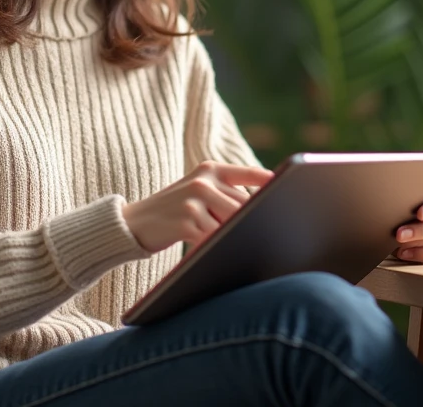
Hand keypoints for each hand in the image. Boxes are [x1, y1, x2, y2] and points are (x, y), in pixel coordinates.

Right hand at [122, 161, 273, 253]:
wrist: (133, 223)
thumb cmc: (173, 211)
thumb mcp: (197, 192)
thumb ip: (225, 196)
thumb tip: (262, 215)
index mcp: (210, 169)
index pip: (248, 174)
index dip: (270, 182)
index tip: (288, 191)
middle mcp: (203, 181)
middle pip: (244, 205)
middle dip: (254, 222)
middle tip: (268, 235)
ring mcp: (194, 200)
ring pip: (232, 222)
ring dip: (237, 237)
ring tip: (243, 247)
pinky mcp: (187, 221)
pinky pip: (215, 238)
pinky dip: (220, 248)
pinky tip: (221, 253)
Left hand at [394, 191, 422, 262]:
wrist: (403, 219)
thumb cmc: (409, 202)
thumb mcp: (411, 198)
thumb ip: (412, 199)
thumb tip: (399, 205)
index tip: (420, 213)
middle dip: (421, 230)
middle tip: (400, 232)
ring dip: (418, 239)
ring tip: (399, 239)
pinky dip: (418, 254)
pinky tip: (403, 252)